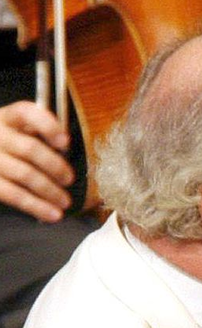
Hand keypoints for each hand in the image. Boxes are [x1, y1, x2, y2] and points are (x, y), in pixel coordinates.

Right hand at [0, 101, 73, 222]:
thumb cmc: (10, 148)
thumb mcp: (20, 133)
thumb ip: (40, 136)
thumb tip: (65, 150)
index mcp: (7, 118)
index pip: (26, 113)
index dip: (47, 126)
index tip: (65, 142)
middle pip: (29, 149)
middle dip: (55, 166)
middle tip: (69, 179)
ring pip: (25, 174)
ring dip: (50, 190)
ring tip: (65, 201)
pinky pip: (14, 195)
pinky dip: (37, 206)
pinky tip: (53, 214)